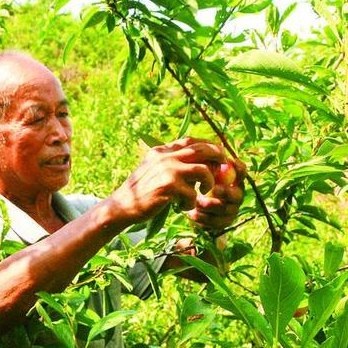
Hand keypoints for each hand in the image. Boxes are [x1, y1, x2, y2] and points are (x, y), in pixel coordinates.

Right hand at [109, 138, 224, 224]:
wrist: (122, 206)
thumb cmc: (142, 192)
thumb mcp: (155, 171)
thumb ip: (173, 164)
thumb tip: (201, 163)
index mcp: (161, 151)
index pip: (190, 141)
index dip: (207, 145)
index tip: (218, 152)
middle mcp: (165, 157)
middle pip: (201, 150)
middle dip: (218, 157)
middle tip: (224, 167)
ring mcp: (167, 170)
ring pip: (203, 170)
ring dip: (208, 182)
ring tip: (204, 192)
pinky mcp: (169, 186)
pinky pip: (193, 193)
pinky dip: (191, 202)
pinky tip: (183, 207)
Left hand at [187, 159, 245, 229]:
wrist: (192, 207)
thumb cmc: (197, 184)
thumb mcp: (201, 173)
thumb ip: (207, 162)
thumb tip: (208, 147)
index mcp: (234, 180)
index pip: (242, 172)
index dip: (239, 169)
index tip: (230, 164)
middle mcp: (237, 195)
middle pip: (236, 194)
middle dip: (225, 192)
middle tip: (213, 189)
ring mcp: (232, 211)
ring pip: (223, 209)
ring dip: (208, 206)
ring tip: (196, 203)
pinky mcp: (224, 223)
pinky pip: (215, 222)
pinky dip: (203, 218)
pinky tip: (193, 214)